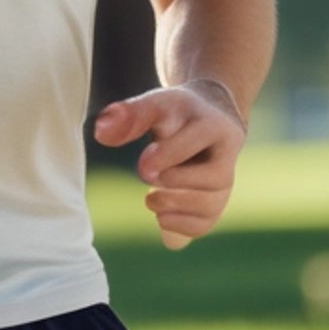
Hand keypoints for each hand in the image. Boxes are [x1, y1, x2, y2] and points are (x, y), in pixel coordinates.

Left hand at [93, 80, 245, 250]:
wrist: (207, 117)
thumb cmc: (176, 112)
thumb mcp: (156, 104)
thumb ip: (131, 115)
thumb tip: (101, 133)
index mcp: (214, 125)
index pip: (200, 140)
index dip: (171, 154)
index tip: (144, 165)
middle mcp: (227, 156)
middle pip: (217, 178)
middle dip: (179, 183)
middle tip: (147, 177)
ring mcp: (224, 181)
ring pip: (214, 204)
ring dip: (179, 208)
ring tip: (150, 200)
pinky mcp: (214, 200)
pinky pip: (207, 221)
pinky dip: (183, 226)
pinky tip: (161, 217)